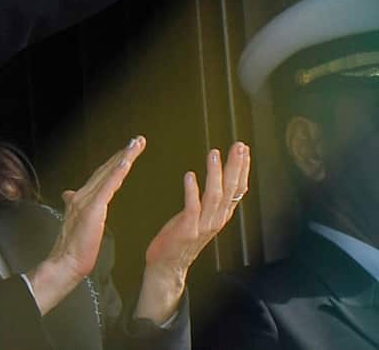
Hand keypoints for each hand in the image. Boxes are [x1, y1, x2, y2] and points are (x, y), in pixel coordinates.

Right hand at [28, 136, 144, 313]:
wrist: (65, 262)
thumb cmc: (74, 247)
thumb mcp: (76, 222)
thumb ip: (74, 205)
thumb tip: (68, 193)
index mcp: (81, 198)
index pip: (101, 175)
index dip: (115, 162)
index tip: (128, 150)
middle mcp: (83, 195)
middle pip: (106, 169)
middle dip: (122, 153)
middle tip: (137, 140)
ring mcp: (87, 200)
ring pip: (108, 173)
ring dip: (123, 157)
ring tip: (136, 145)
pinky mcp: (92, 209)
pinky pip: (107, 186)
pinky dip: (116, 172)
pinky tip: (125, 162)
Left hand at [135, 141, 250, 324]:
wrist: (168, 266)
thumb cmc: (182, 238)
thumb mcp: (202, 218)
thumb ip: (213, 202)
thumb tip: (223, 180)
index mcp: (220, 216)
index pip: (237, 190)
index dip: (242, 169)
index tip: (244, 150)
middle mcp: (215, 220)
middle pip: (230, 190)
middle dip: (235, 167)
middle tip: (239, 146)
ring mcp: (202, 226)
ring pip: (214, 197)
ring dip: (215, 174)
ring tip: (214, 154)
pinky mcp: (186, 229)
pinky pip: (192, 208)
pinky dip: (192, 191)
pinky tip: (190, 175)